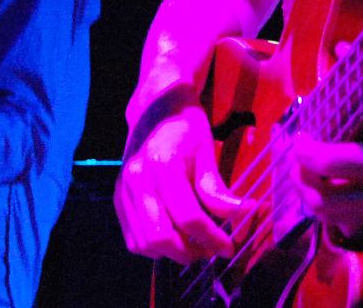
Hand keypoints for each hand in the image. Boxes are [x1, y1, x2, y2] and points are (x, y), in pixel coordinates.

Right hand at [114, 103, 248, 262]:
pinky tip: (172, 235)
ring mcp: (124, 190)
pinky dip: (153, 246)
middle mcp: (138, 181)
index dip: (212, 238)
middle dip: (189, 252)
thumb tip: (244, 214)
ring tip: (192, 244)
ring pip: (144, 243)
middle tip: (209, 249)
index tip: (229, 246)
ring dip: (170, 253)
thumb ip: (217, 190)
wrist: (154, 108)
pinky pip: (132, 237)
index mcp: (163, 167)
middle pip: (160, 237)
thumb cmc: (185, 128)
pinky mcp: (118, 197)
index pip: (188, 218)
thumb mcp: (206, 153)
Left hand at [291, 77, 362, 240]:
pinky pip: (359, 229)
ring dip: (319, 201)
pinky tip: (342, 196)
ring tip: (316, 179)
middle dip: (302, 181)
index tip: (300, 138)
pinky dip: (342, 216)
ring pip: (336, 221)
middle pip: (320, 202)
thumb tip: (341, 47)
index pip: (324, 164)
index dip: (302, 152)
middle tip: (301, 161)